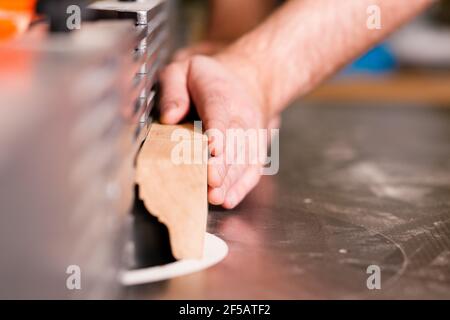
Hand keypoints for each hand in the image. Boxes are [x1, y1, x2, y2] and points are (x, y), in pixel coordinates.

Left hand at [159, 53, 277, 208]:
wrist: (251, 79)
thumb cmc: (210, 79)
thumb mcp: (183, 70)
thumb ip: (173, 89)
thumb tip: (170, 117)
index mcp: (222, 94)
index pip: (220, 114)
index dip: (218, 132)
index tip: (212, 148)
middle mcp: (242, 116)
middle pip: (235, 143)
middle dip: (224, 165)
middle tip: (211, 183)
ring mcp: (252, 135)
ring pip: (244, 160)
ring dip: (231, 181)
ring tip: (216, 198)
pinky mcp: (255, 149)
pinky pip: (253, 169)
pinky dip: (242, 187)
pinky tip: (228, 200)